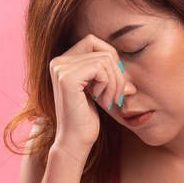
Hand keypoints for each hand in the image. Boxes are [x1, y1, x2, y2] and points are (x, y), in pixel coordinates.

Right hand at [48, 34, 126, 153]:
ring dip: (115, 82)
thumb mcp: (98, 88)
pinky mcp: (67, 78)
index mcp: (63, 61)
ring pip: (105, 59)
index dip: (111, 57)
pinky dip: (109, 85)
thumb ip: (107, 70)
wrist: (75, 141)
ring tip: (110, 101)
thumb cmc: (87, 117)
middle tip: (118, 95)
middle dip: (117, 72)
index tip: (115, 81)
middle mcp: (58, 62)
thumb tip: (124, 62)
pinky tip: (102, 101)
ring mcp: (61, 68)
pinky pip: (101, 68)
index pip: (93, 41)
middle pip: (102, 49)